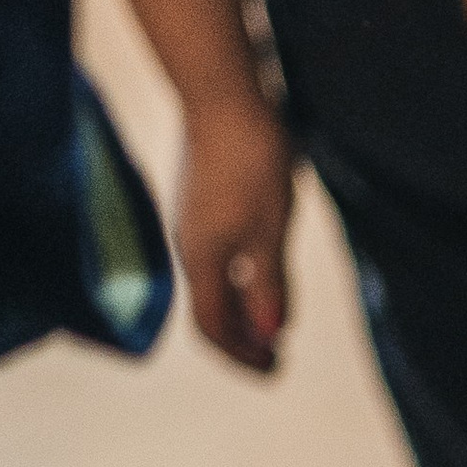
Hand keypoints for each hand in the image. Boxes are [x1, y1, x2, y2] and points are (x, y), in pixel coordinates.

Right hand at [175, 93, 294, 370]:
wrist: (223, 97)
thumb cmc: (252, 162)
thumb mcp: (271, 228)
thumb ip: (269, 283)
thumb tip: (271, 334)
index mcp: (203, 261)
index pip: (214, 328)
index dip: (243, 356)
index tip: (276, 370)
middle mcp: (189, 248)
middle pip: (209, 312)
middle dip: (242, 341)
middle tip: (277, 358)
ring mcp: (191, 226)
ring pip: (212, 285)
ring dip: (241, 312)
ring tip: (273, 324)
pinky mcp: (199, 204)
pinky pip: (214, 261)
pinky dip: (238, 282)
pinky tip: (261, 275)